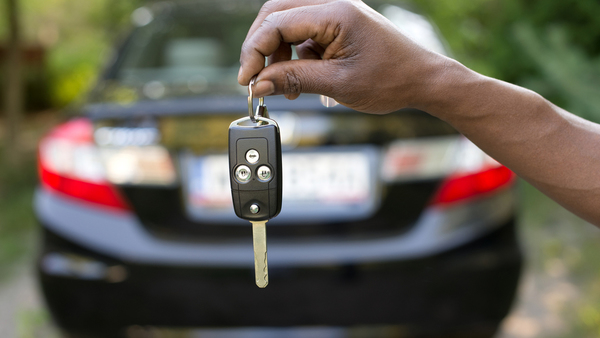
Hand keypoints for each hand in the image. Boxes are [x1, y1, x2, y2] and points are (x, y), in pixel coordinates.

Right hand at [238, 0, 449, 113]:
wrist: (422, 80)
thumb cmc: (391, 80)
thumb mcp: (337, 84)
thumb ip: (293, 79)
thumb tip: (259, 84)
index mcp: (336, 12)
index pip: (277, 22)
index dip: (254, 51)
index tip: (246, 79)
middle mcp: (334, 4)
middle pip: (276, 13)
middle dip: (260, 47)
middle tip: (254, 77)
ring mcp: (336, 13)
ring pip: (287, 23)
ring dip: (277, 53)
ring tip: (281, 86)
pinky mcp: (338, 25)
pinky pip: (303, 33)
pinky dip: (293, 55)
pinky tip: (298, 78)